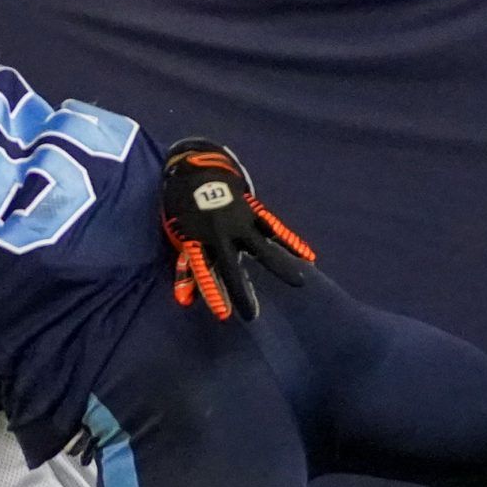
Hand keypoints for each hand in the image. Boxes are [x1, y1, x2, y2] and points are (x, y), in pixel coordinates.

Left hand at [160, 137, 315, 322]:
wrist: (197, 172)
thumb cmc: (185, 211)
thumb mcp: (179, 238)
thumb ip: (187, 268)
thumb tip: (185, 302)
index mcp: (198, 239)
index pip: (204, 272)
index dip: (213, 293)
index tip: (224, 315)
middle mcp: (220, 232)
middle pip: (232, 266)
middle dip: (242, 290)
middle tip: (253, 314)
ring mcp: (239, 221)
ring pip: (262, 247)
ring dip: (280, 265)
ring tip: (299, 281)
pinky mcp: (253, 211)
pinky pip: (274, 229)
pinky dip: (289, 242)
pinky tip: (306, 255)